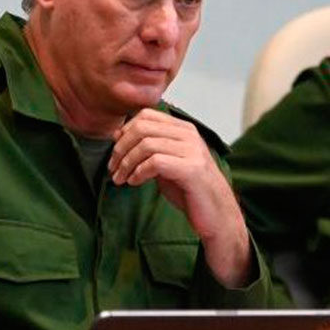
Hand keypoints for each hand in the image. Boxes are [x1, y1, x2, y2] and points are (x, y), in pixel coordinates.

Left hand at [109, 108, 251, 287]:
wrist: (216, 214)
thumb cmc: (189, 190)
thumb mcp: (167, 162)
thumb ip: (150, 148)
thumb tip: (119, 135)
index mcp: (184, 129)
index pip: (147, 115)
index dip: (125, 131)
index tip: (115, 151)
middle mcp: (189, 135)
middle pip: (143, 128)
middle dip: (121, 148)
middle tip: (113, 168)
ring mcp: (192, 151)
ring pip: (146, 145)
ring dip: (126, 163)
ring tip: (120, 178)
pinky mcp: (191, 169)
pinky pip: (155, 162)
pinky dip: (138, 172)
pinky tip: (134, 182)